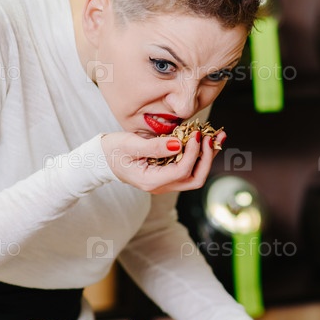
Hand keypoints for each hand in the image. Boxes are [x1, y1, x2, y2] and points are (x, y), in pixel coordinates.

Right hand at [100, 130, 225, 193]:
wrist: (101, 159)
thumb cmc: (112, 151)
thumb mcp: (131, 145)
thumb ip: (155, 146)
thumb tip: (179, 144)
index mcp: (152, 181)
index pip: (182, 171)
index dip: (193, 153)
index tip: (196, 134)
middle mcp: (162, 186)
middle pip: (195, 179)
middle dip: (207, 158)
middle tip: (212, 137)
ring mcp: (166, 181)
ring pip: (195, 174)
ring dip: (208, 155)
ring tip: (218, 135)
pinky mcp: (168, 173)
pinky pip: (189, 167)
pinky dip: (200, 154)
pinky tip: (206, 138)